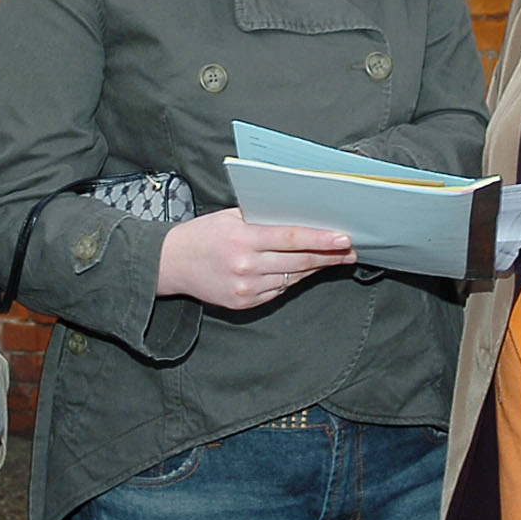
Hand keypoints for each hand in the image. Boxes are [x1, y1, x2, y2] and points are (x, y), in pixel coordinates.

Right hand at [156, 207, 355, 308]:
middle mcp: (246, 265)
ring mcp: (246, 288)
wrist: (172, 264)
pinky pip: (277, 290)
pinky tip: (302, 271)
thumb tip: (299, 216)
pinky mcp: (244, 303)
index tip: (343, 239)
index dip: (320, 239)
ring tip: (333, 259)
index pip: (290, 238)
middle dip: (328, 256)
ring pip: (291, 278)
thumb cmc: (203, 234)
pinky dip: (291, 280)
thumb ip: (261, 218)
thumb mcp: (230, 216)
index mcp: (242, 238)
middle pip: (298, 261)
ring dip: (314, 268)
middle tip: (349, 251)